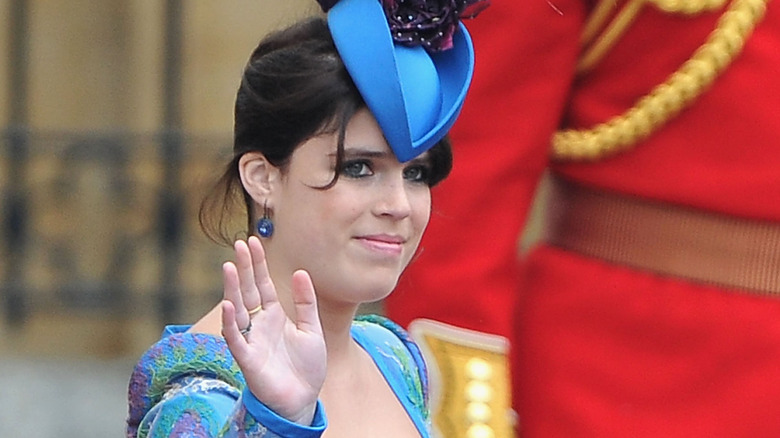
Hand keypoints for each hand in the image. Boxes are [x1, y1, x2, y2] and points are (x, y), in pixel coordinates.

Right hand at [220, 236, 326, 425]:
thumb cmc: (306, 367)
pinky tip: (228, 305)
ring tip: (230, 266)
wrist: (303, 399)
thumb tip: (300, 272)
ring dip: (232, 289)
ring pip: (238, 310)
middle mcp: (259, 325)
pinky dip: (231, 323)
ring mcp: (251, 340)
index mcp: (274, 316)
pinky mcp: (248, 359)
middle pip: (248, 291)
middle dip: (244, 268)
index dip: (257, 264)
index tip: (252, 241)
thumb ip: (305, 302)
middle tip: (239, 244)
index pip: (262, 285)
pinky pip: (236, 339)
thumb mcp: (312, 329)